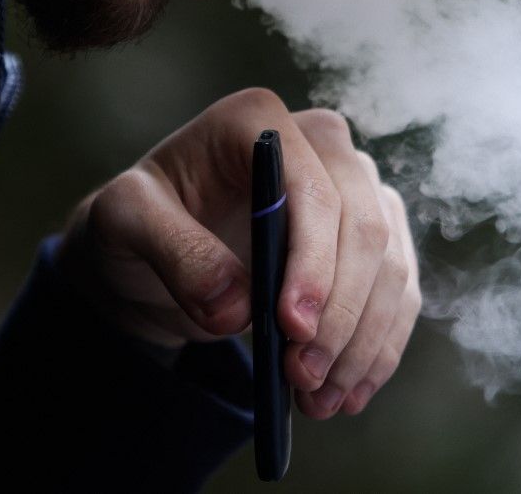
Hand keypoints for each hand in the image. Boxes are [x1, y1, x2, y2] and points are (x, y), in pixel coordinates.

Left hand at [56, 88, 421, 417]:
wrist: (158, 246)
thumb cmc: (142, 220)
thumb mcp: (123, 223)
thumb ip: (173, 252)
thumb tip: (236, 306)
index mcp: (260, 120)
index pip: (314, 188)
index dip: (314, 261)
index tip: (291, 328)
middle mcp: (321, 144)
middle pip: (364, 229)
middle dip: (341, 314)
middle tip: (303, 377)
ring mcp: (356, 187)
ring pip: (390, 266)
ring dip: (362, 342)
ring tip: (319, 400)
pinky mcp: (374, 234)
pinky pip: (397, 291)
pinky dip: (378, 347)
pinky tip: (348, 392)